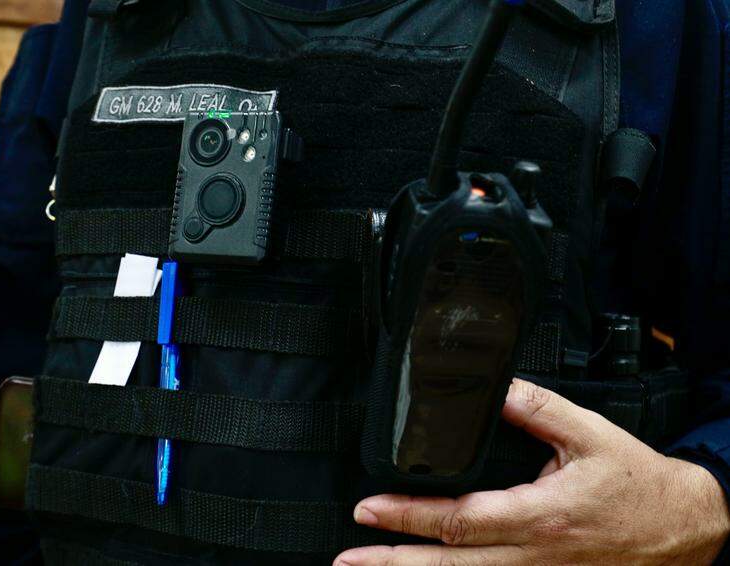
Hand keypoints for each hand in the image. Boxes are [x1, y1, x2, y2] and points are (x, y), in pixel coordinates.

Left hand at [336, 379, 729, 564]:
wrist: (683, 528)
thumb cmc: (636, 483)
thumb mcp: (589, 433)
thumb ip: (536, 407)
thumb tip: (491, 388)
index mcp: (538, 516)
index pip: (459, 519)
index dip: (409, 515)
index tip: (369, 509)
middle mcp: (531, 556)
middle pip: (449, 563)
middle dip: (393, 562)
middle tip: (349, 558)